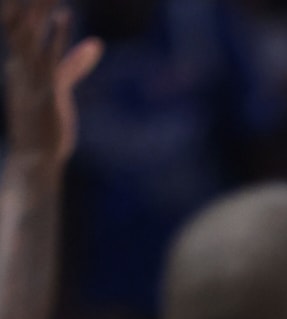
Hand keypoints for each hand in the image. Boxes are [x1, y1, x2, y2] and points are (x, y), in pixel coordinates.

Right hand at [2, 0, 101, 167]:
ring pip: (29, 32)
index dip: (21, 3)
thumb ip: (75, 63)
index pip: (14, 22)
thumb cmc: (45, 123)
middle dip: (29, 0)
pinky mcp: (47, 90)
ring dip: (39, 7)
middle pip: (17, 20)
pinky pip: (51, 57)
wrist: (34, 158)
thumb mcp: (59, 86)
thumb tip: (95, 44)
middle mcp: (18, 65)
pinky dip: (57, 35)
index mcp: (17, 62)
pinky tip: (65, 15)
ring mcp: (30, 77)